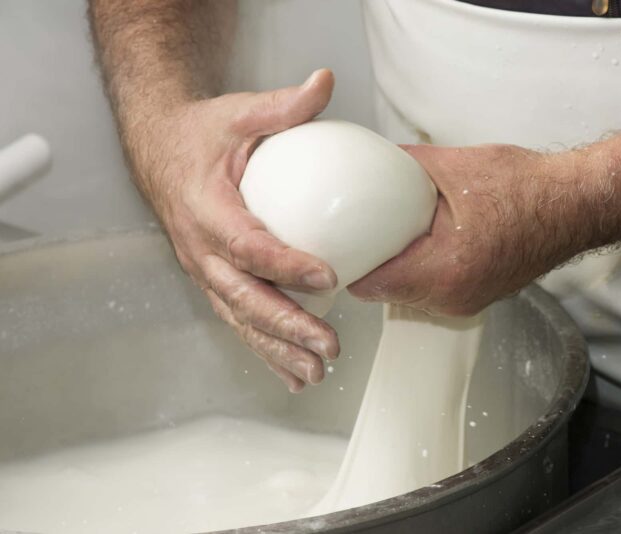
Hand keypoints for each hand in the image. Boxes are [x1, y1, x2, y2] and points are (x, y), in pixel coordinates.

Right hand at [127, 70, 339, 391]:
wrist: (160, 151)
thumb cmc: (201, 136)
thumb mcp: (239, 113)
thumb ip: (282, 106)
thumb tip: (324, 83)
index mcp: (207, 208)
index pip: (248, 244)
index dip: (286, 264)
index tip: (328, 277)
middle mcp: (201, 248)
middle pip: (244, 297)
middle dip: (286, 326)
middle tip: (328, 346)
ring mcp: (204, 270)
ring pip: (239, 318)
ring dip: (276, 349)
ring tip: (314, 374)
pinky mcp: (212, 280)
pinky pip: (237, 320)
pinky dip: (263, 349)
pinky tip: (291, 373)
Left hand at [349, 144, 589, 315]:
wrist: (575, 206)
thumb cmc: (528, 187)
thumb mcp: (455, 165)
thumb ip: (405, 164)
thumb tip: (371, 159)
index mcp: (444, 268)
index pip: (372, 284)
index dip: (347, 266)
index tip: (334, 247)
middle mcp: (454, 296)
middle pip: (386, 293)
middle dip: (369, 266)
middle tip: (354, 236)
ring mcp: (467, 303)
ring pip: (408, 295)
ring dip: (394, 270)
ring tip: (385, 237)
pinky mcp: (476, 299)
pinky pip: (431, 292)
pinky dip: (418, 272)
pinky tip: (419, 243)